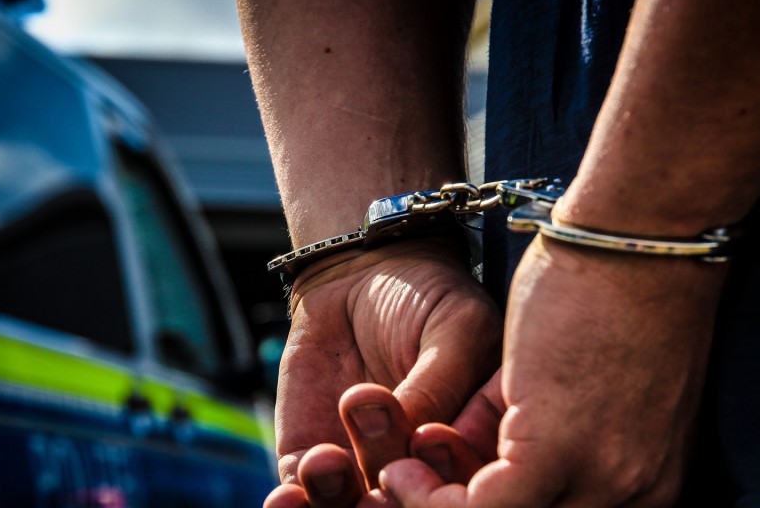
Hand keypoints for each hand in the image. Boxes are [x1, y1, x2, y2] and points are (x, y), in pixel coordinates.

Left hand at [265, 239, 501, 505]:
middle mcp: (421, 472)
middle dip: (388, 492)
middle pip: (407, 506)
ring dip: (337, 497)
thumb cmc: (426, 296)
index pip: (466, 488)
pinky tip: (287, 494)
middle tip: (377, 464)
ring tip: (326, 460)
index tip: (427, 445)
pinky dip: (294, 501)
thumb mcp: (453, 329)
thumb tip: (416, 436)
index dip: (447, 482)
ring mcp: (365, 471)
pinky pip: (302, 493)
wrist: (361, 274)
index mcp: (471, 449)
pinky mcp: (311, 459)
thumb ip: (438, 383)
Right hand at [379, 236, 726, 506]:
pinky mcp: (558, 449)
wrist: (633, 239)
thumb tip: (459, 447)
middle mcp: (630, 495)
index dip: (484, 495)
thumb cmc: (611, 292)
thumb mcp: (580, 381)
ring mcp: (600, 477)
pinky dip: (431, 498)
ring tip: (397, 475)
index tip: (441, 463)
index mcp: (645, 485)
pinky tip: (402, 467)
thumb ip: (530, 425)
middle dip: (453, 503)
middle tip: (410, 477)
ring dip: (433, 506)